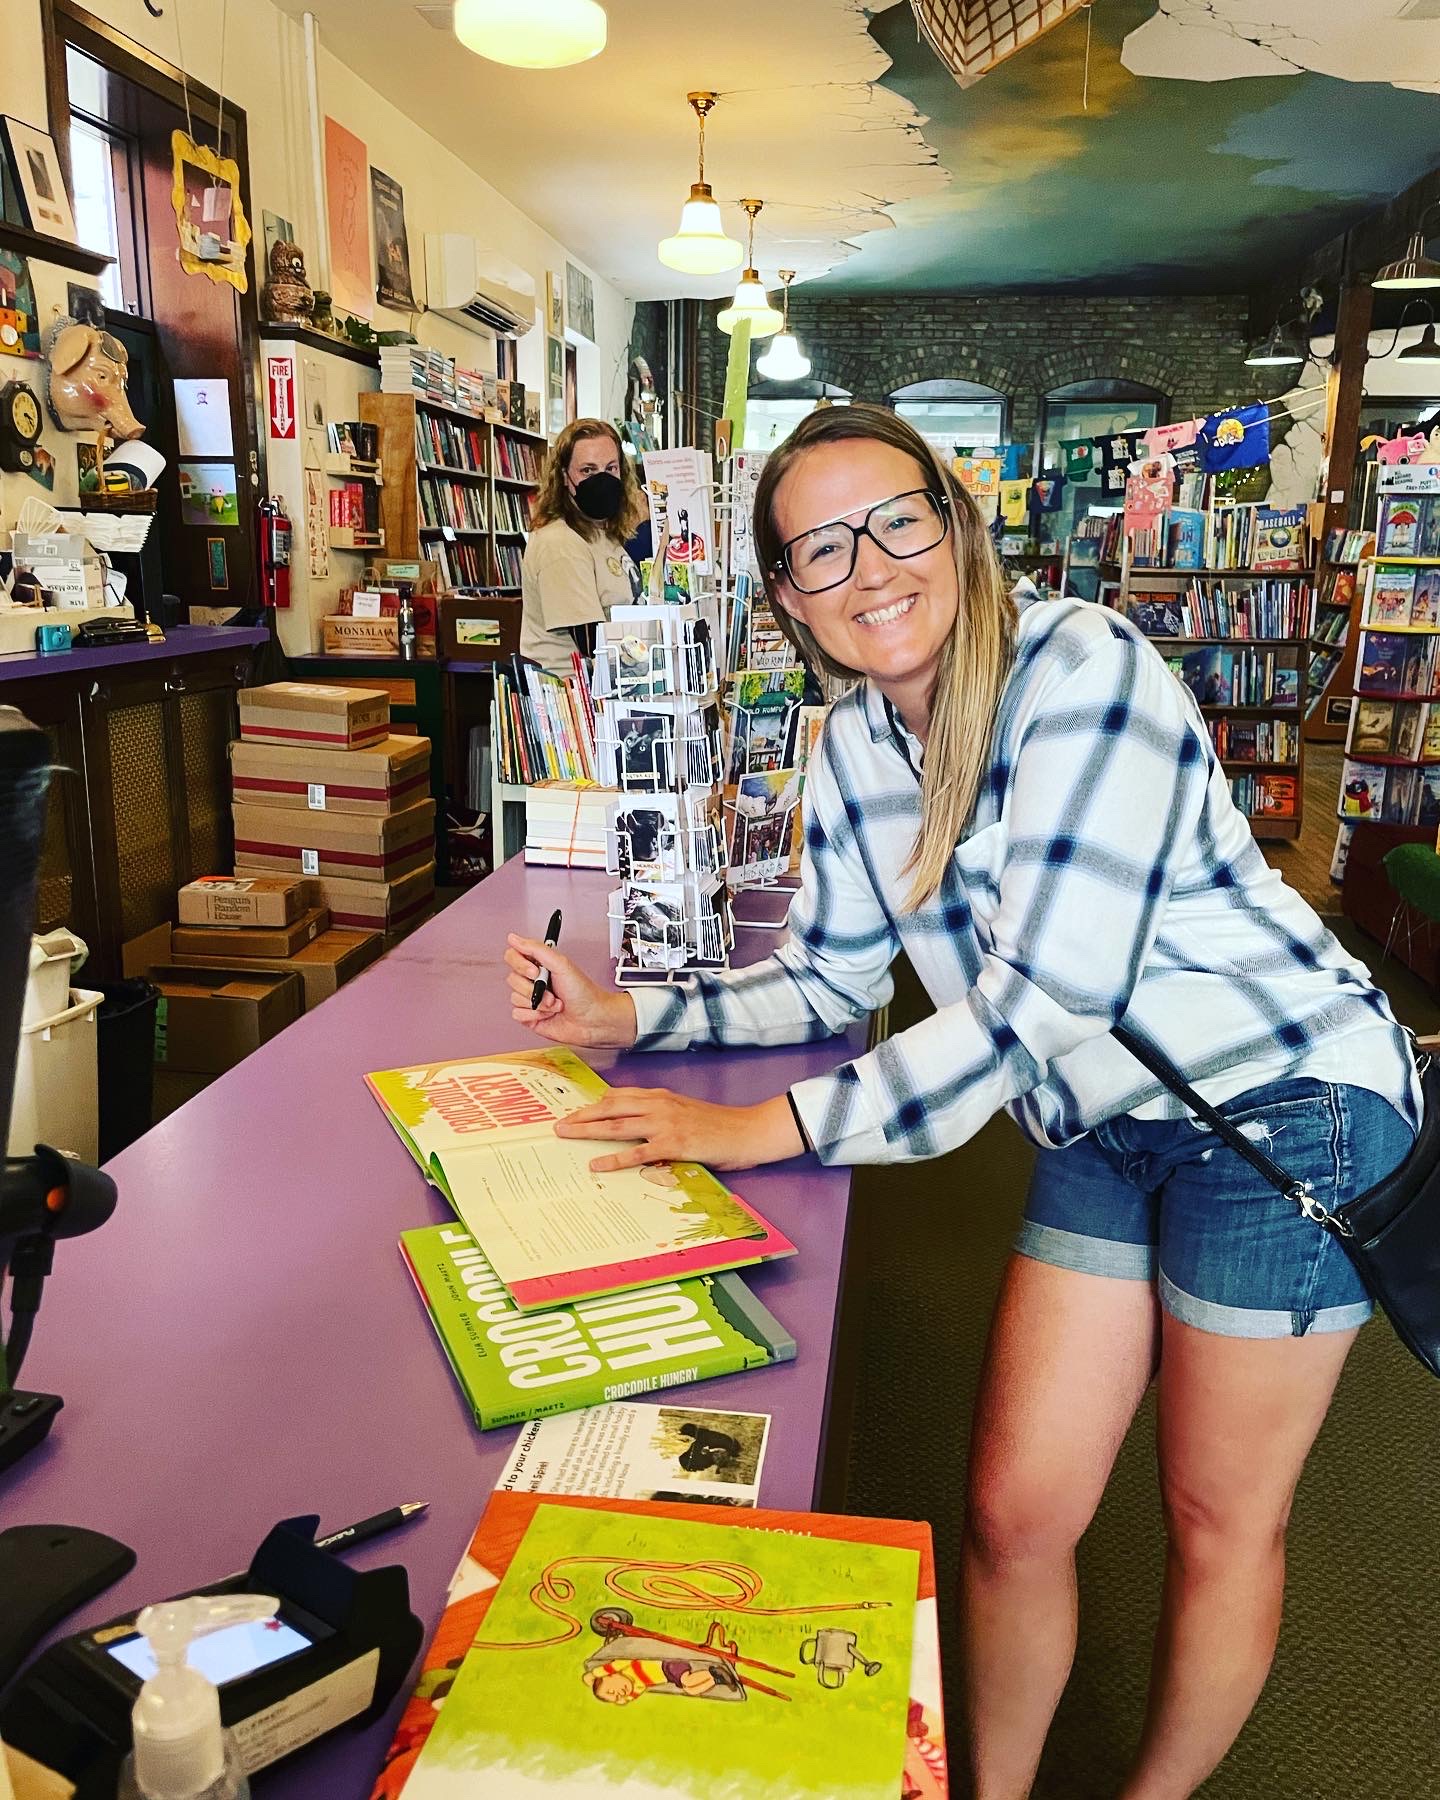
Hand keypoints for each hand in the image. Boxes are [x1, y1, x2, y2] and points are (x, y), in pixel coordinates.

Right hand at [505, 934, 637, 1047]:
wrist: (592, 1019)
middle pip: (512, 979)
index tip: (535, 971)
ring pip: (515, 998)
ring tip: (555, 1004)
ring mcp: (531, 999)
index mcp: (540, 964)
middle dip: (534, 988)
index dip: (520, 964)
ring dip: (539, 1003)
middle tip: (551, 990)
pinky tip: (548, 1014)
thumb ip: (536, 949)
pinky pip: (517, 1014)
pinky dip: (534, 1015)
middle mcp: (533, 981)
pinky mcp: (530, 1016)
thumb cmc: (584, 992)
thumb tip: (514, 938)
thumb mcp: (561, 964)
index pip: (513, 956)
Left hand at [556, 1089, 804, 1172]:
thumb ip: (660, 1114)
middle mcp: (659, 1105)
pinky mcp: (673, 1145)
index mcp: (661, 1096)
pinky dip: (614, 1158)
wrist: (748, 1131)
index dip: (594, 1103)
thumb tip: (635, 1126)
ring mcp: (665, 1124)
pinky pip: (636, 1152)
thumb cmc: (719, 1125)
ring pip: (617, 1125)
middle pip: (610, 1107)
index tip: (574, 1110)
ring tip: (565, 1135)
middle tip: (559, 1124)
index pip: (619, 1096)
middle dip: (582, 1115)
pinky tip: (596, 1164)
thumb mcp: (686, 1112)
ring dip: (587, 1130)